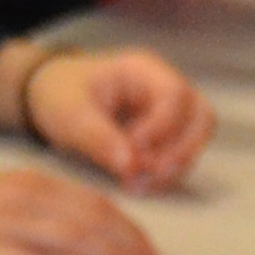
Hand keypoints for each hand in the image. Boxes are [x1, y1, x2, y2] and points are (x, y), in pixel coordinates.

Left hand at [24, 45, 212, 192]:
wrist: (53, 97)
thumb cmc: (61, 95)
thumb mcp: (70, 115)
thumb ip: (99, 138)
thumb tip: (131, 165)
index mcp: (143, 70)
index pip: (175, 96)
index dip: (161, 130)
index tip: (133, 154)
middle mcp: (165, 86)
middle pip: (201, 116)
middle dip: (180, 152)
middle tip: (146, 177)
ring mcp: (170, 109)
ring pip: (197, 137)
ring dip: (176, 166)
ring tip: (139, 185)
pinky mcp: (166, 131)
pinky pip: (183, 152)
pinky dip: (167, 171)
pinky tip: (139, 183)